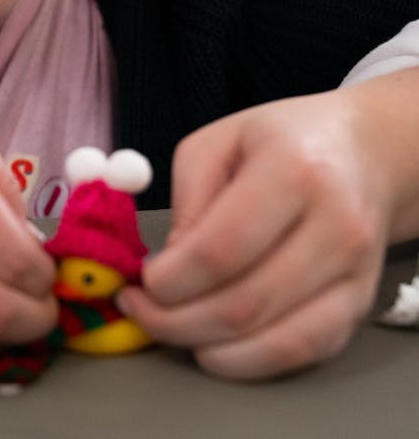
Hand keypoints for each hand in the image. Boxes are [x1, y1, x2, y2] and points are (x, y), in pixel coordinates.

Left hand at [117, 69, 418, 379]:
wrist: (364, 153)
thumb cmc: (279, 141)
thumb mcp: (215, 143)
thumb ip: (188, 201)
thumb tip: (170, 267)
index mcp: (293, 171)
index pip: (222, 248)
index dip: (172, 279)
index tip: (141, 281)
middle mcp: (336, 226)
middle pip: (245, 303)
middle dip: (175, 319)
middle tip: (139, 309)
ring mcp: (355, 272)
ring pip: (273, 338)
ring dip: (205, 345)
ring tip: (166, 326)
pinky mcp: (360, 304)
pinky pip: (302, 352)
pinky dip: (248, 361)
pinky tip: (209, 346)